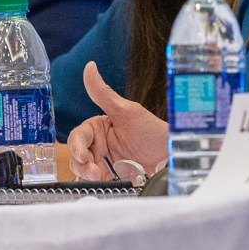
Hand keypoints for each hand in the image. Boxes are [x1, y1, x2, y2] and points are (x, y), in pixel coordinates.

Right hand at [65, 62, 168, 182]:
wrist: (171, 157)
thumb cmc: (152, 131)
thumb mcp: (127, 112)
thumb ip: (103, 93)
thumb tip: (89, 67)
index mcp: (99, 127)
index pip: (79, 136)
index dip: (77, 146)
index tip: (84, 155)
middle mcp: (98, 144)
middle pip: (76, 155)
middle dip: (82, 163)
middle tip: (94, 171)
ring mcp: (104, 162)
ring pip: (82, 169)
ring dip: (87, 174)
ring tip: (101, 177)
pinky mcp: (110, 177)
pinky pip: (94, 182)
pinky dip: (95, 182)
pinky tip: (105, 181)